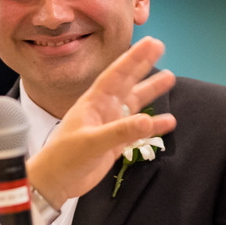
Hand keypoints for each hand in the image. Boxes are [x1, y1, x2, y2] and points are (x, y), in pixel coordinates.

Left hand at [27, 37, 176, 206]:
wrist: (55, 182)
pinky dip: (153, 126)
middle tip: (160, 46)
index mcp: (94, 102)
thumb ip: (119, 131)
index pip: (116, 74)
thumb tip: (148, 120)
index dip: (133, 58)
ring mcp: (110, 125)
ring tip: (170, 78)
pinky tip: (168, 122)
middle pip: (127, 82)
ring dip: (150, 92)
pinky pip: (138, 130)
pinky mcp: (115, 143)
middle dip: (142, 65)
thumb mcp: (90, 142)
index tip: (149, 43)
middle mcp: (104, 109)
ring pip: (135, 104)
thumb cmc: (64, 157)